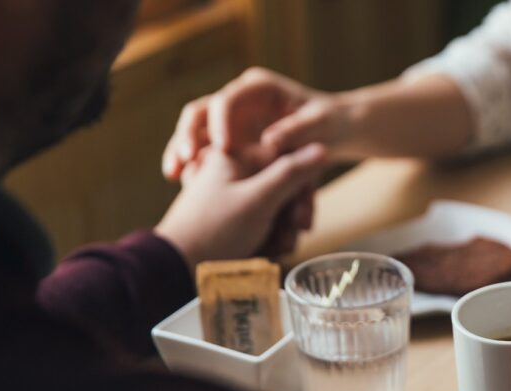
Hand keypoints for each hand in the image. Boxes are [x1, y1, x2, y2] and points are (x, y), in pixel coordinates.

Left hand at [155, 143, 325, 268]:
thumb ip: (291, 173)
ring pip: (275, 208)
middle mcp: (234, 172)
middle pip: (283, 186)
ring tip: (276, 249)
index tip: (302, 215)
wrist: (176, 267)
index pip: (286, 160)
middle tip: (292, 236)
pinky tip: (265, 252)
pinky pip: (261, 223)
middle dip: (291, 216)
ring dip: (282, 231)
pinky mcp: (230, 219)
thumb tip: (320, 147)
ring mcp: (231, 197)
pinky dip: (268, 238)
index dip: (300, 188)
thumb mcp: (258, 199)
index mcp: (235, 156)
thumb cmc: (214, 230)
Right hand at [162, 67, 356, 179]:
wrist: (336, 130)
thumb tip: (271, 140)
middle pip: (201, 112)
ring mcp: (232, 119)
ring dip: (181, 150)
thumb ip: (297, 130)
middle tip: (185, 159)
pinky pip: (203, 150)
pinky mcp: (230, 139)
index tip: (222, 147)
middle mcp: (240, 99)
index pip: (228, 99)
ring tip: (174, 174)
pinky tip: (183, 182)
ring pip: (196, 131)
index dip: (221, 122)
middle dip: (188, 135)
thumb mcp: (320, 124)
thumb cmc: (331, 122)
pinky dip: (192, 164)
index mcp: (259, 87)